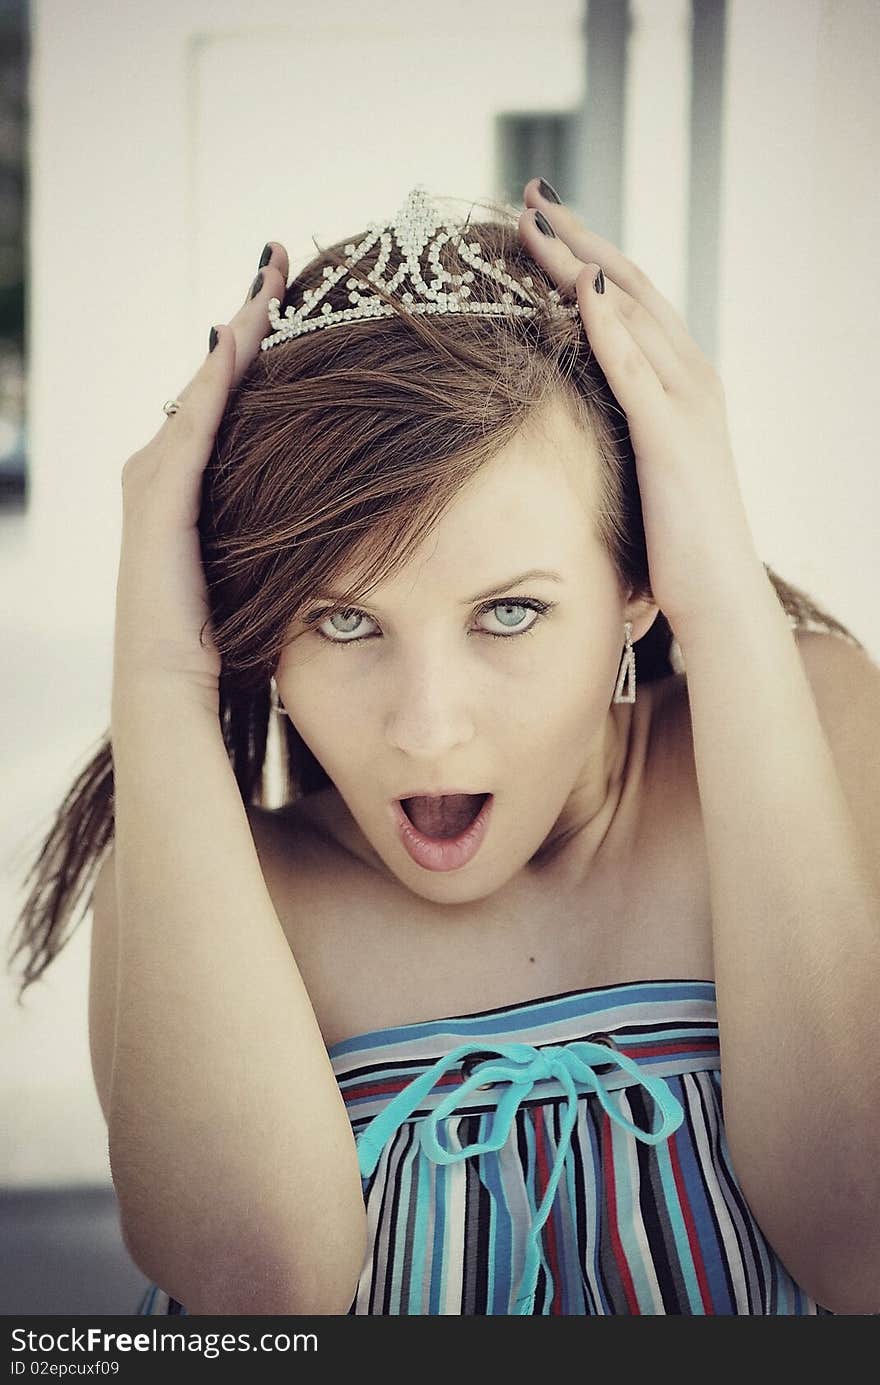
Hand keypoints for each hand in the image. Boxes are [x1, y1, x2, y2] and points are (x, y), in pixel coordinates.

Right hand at [112, 244, 289, 707]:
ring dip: (235, 333)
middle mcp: (161, 466)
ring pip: (203, 388)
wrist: (174, 679)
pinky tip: (242, 340)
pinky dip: (217, 382)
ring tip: (269, 281)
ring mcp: (154, 478)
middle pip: (211, 377)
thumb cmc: (223, 628)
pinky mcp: (159, 499)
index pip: (225, 393)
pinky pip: (195, 427)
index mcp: (186, 478)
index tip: (290, 293)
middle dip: (246, 319)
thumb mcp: (256, 556)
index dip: (255, 342)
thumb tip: (327, 486)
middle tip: (279, 261)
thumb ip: (272, 514)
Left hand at [518, 178, 765, 640]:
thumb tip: (577, 406)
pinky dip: (608, 326)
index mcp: (682, 380)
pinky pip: (635, 370)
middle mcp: (690, 376)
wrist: (719, 592)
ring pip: (631, 312)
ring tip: (536, 223)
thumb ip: (622, 425)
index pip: (629, 298)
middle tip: (530, 195)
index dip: (585, 255)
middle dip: (578, 237)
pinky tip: (579, 291)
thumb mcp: (644, 466)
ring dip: (582, 263)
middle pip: (629, 285)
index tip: (539, 221)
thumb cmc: (676, 538)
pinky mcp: (671, 438)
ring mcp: (685, 403)